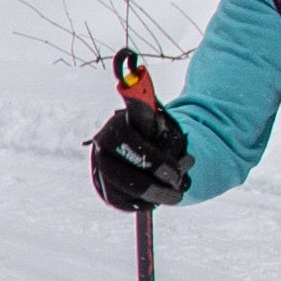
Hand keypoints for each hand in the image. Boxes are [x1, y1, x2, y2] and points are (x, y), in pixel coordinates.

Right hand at [88, 96, 190, 214]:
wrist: (143, 150)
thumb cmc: (153, 132)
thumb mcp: (154, 118)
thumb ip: (147, 107)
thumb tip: (137, 76)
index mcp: (114, 129)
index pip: (127, 145)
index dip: (152, 161)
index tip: (176, 171)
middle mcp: (102, 151)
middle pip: (122, 175)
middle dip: (154, 186)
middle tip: (178, 191)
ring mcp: (102, 173)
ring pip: (124, 193)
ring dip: (154, 197)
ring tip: (176, 194)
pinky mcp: (107, 192)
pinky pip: (125, 204)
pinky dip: (146, 204)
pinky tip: (161, 197)